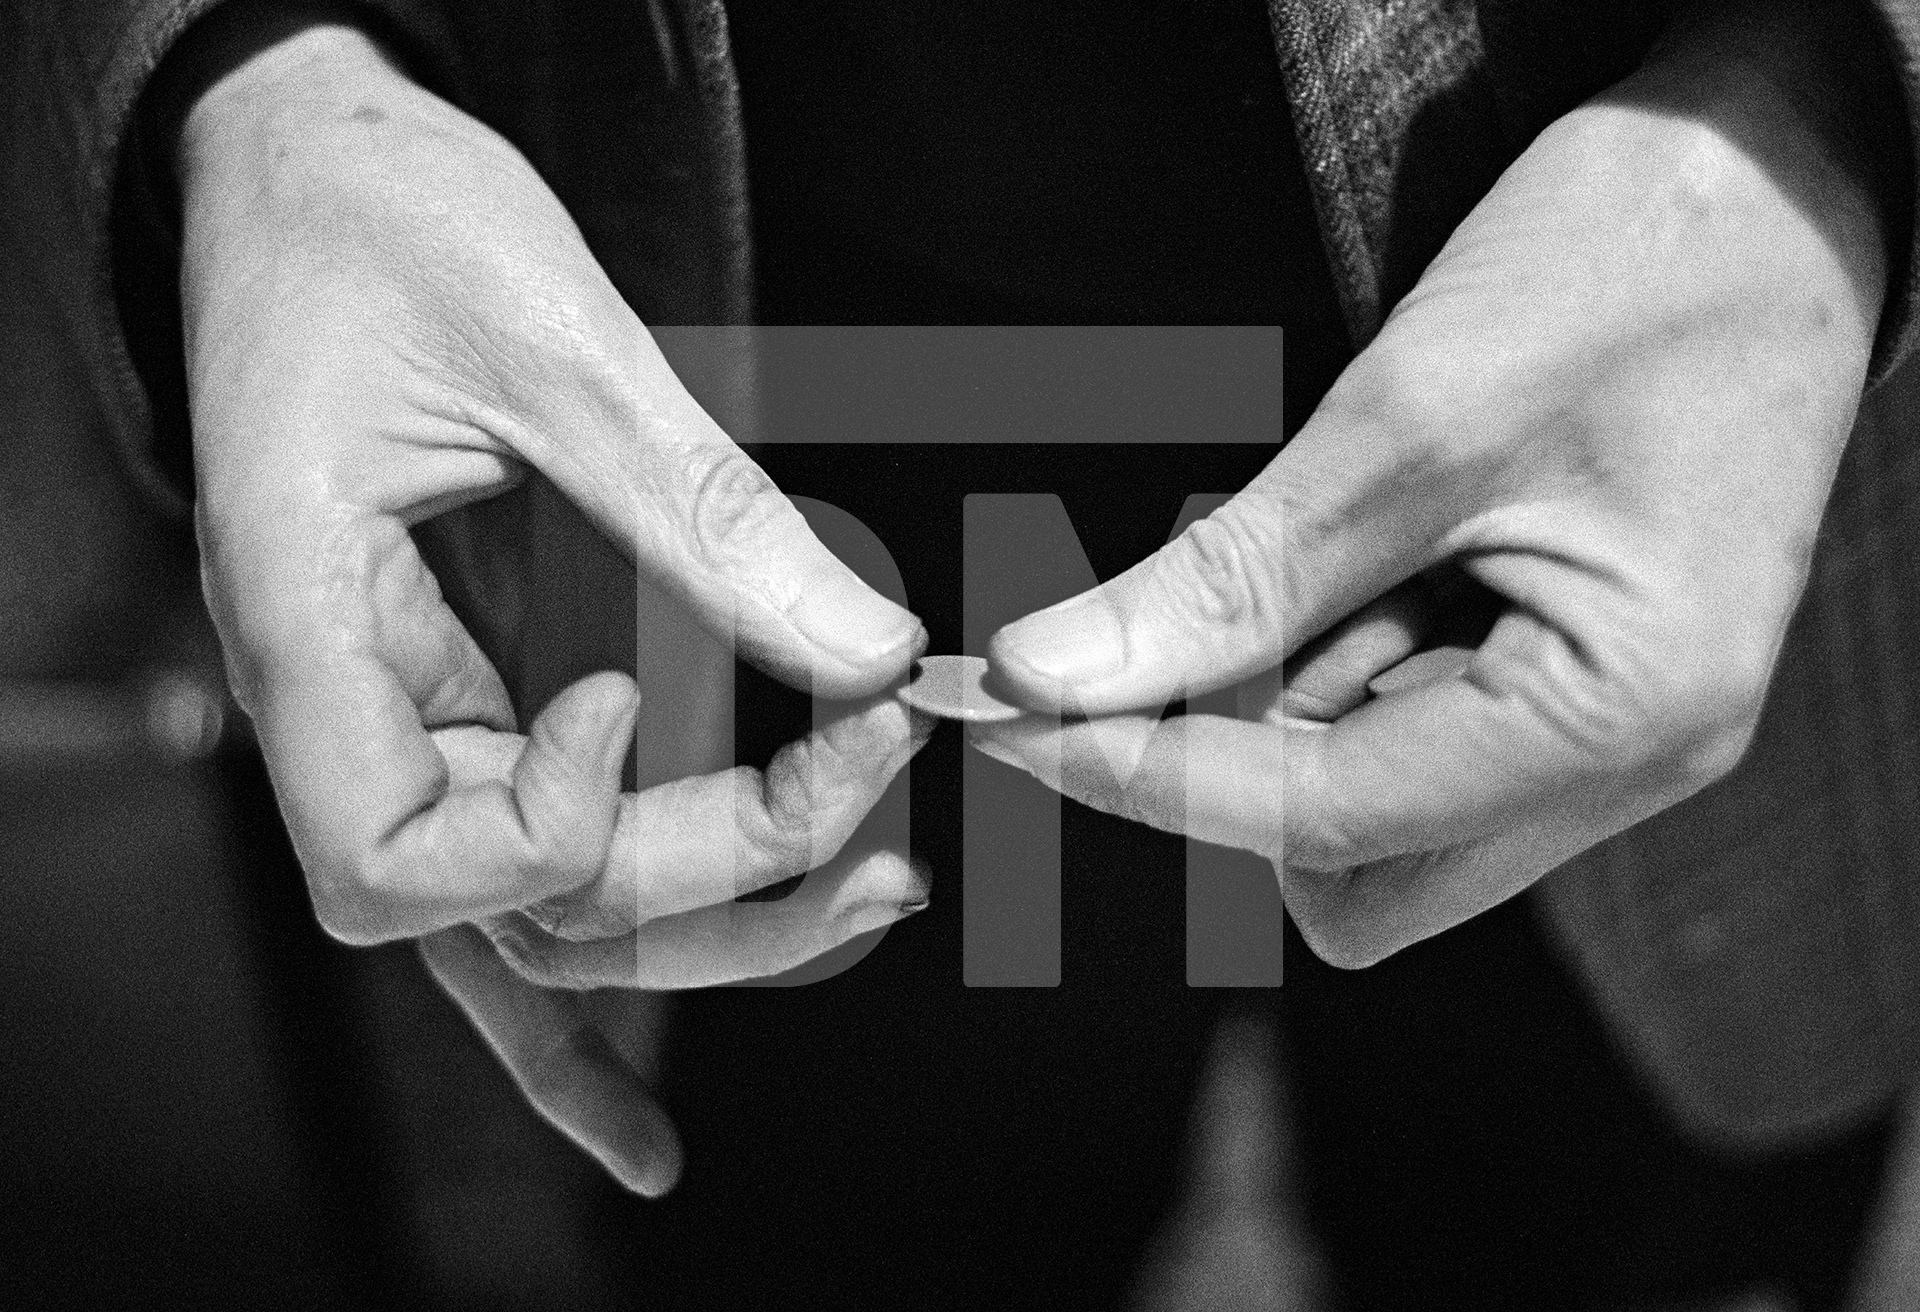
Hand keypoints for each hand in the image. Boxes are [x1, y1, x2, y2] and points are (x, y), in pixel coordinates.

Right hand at [173, 14, 927, 1187]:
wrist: (303, 165)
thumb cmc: (380, 216)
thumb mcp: (549, 339)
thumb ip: (706, 515)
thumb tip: (877, 651)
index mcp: (301, 615)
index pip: (384, 857)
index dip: (544, 826)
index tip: (641, 689)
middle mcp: (341, 701)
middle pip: (510, 907)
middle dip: (707, 867)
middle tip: (876, 783)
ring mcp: (402, 717)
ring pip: (537, 923)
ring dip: (704, 937)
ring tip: (875, 895)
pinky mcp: (464, 701)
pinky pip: (520, 888)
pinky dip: (584, 1019)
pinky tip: (644, 1143)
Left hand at [972, 0, 1896, 966]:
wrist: (1782, 179)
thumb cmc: (1639, 262)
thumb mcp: (1411, 420)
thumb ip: (1228, 582)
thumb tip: (1049, 679)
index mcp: (1621, 717)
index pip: (1322, 819)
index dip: (1144, 775)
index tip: (1008, 716)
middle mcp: (1630, 760)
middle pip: (1353, 865)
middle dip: (1232, 758)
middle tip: (1179, 613)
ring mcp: (1607, 725)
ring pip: (1371, 803)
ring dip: (1285, 694)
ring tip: (1312, 526)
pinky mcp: (1572, 672)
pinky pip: (1410, 724)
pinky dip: (1334, 655)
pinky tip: (1346, 541)